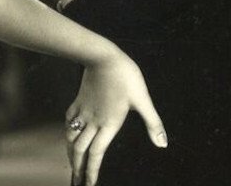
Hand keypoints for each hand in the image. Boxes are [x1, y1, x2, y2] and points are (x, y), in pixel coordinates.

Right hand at [65, 51, 165, 185]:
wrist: (103, 58)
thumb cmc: (127, 77)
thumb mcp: (143, 100)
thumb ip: (153, 123)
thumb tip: (163, 144)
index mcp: (109, 124)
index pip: (97, 154)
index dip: (91, 171)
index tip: (87, 184)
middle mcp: (93, 122)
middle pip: (80, 151)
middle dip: (78, 169)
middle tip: (75, 182)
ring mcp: (83, 112)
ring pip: (72, 139)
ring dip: (71, 154)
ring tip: (72, 164)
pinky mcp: (78, 101)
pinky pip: (68, 122)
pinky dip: (67, 133)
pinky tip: (69, 135)